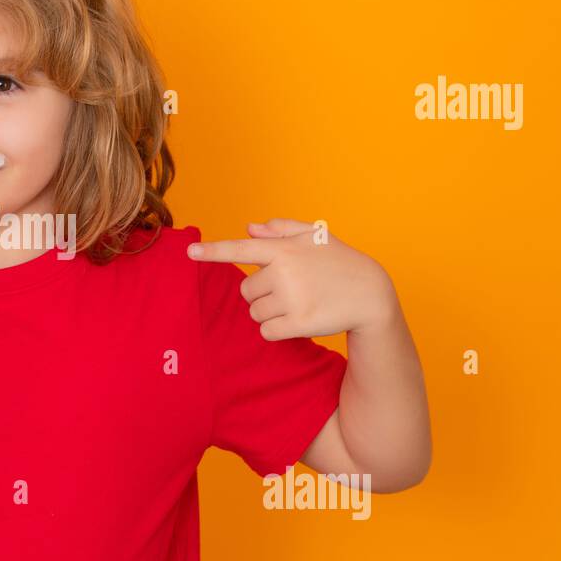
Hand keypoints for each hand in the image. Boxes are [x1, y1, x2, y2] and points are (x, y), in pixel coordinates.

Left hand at [187, 218, 396, 339]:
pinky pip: (267, 331)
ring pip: (255, 312)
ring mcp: (291, 298)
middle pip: (246, 291)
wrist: (371, 294)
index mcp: (283, 249)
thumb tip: (248, 229)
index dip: (212, 252)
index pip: (240, 249)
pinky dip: (277, 330)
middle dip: (261, 293)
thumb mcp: (314, 236)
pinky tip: (298, 319)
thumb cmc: (339, 262)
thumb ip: (280, 230)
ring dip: (269, 312)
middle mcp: (283, 272)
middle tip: (290, 289)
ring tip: (298, 302)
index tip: (189, 253)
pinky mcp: (298, 323)